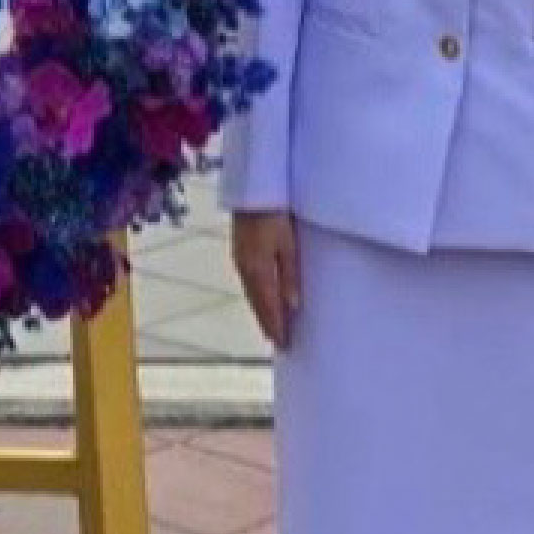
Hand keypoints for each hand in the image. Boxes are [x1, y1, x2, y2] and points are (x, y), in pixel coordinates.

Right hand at [231, 211, 301, 349]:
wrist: (252, 188)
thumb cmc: (276, 213)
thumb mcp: (288, 243)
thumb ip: (290, 274)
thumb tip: (293, 306)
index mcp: (258, 270)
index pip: (268, 306)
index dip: (277, 327)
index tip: (285, 345)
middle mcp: (245, 269)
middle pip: (257, 304)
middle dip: (268, 324)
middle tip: (279, 343)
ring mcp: (240, 260)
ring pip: (251, 294)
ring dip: (261, 312)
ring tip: (271, 327)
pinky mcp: (239, 251)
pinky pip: (248, 282)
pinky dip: (256, 296)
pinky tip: (262, 299)